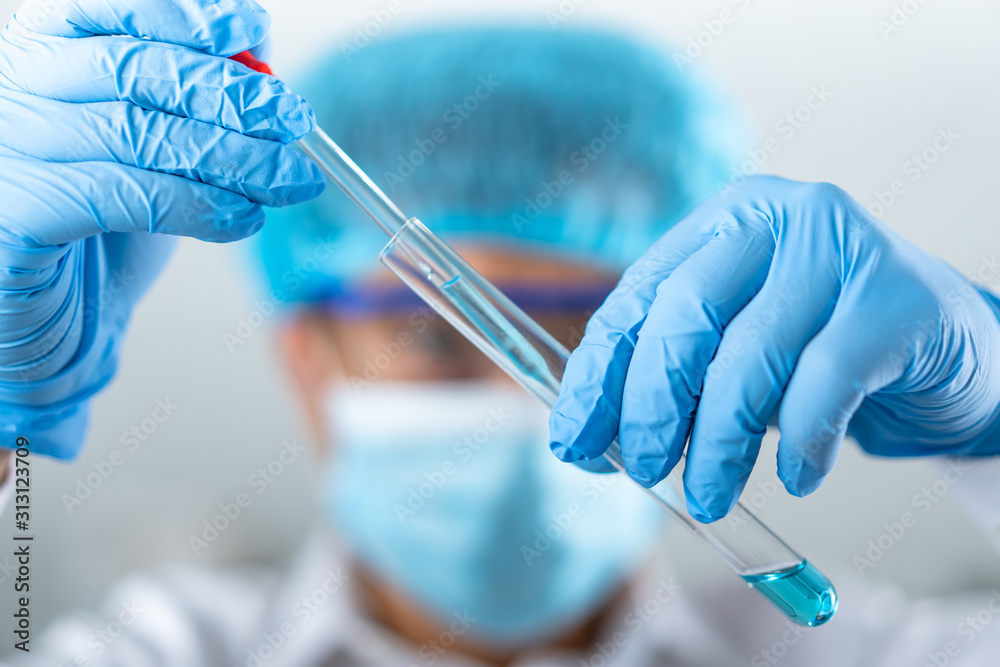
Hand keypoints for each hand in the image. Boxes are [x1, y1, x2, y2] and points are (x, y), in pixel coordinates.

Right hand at [0, 0, 324, 457]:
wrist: (60, 323)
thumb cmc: (106, 229)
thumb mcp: (154, 150)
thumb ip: (191, 104)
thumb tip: (261, 65)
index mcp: (41, 55)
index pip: (108, 9)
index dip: (186, 15)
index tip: (251, 31)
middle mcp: (12, 90)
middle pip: (132, 68)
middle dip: (228, 92)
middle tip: (292, 119)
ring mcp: (6, 150)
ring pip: (137, 133)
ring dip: (233, 157)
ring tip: (290, 179)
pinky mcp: (15, 215)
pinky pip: (121, 195)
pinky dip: (196, 206)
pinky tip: (242, 219)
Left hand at [549, 176, 999, 521]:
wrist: (955, 353)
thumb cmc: (825, 352)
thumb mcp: (739, 351)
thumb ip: (677, 374)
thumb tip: (595, 435)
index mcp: (724, 221)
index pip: (639, 296)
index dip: (599, 374)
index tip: (573, 439)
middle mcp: (779, 217)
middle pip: (685, 316)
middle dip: (652, 405)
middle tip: (644, 469)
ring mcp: (842, 251)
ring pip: (750, 356)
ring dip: (720, 442)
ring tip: (710, 495)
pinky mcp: (897, 301)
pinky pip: (824, 385)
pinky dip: (800, 443)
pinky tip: (797, 478)